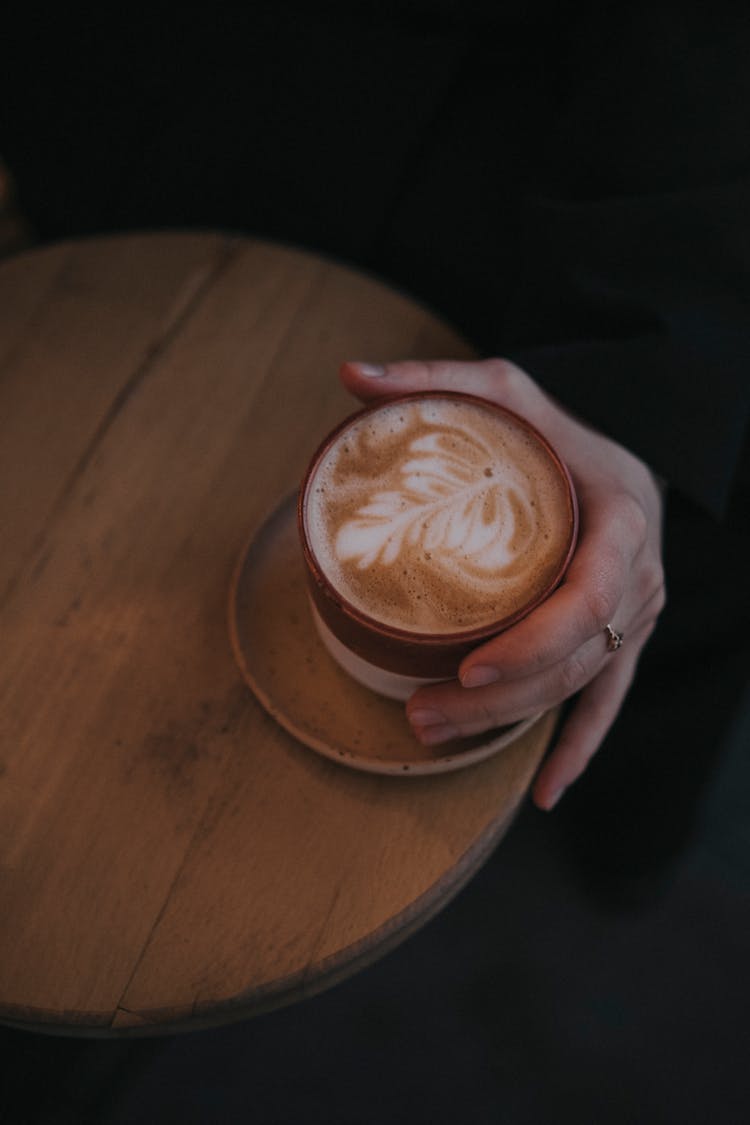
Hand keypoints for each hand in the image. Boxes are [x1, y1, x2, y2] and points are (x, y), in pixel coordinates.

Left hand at [339, 359, 665, 809]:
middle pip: (574, 659)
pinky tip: (542, 790)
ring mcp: (637, 617)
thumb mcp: (504, 389)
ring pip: (577, 687)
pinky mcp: (625, 640)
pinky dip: (576, 748)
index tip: (468, 667)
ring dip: (508, 721)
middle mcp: (639, 578)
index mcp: (622, 520)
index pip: (589, 600)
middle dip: (497, 698)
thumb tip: (349, 375)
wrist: (619, 457)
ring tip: (428, 731)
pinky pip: (606, 703)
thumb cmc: (558, 428)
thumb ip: (435, 382)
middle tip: (418, 712)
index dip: (533, 643)